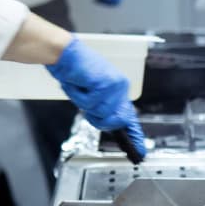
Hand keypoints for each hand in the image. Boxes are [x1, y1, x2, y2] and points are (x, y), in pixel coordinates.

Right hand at [45, 37, 145, 159]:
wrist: (65, 54)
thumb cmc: (74, 72)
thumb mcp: (91, 93)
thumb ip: (101, 107)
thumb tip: (110, 123)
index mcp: (119, 89)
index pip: (129, 116)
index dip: (134, 135)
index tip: (140, 151)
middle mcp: (120, 87)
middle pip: (116, 120)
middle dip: (97, 118)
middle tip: (86, 101)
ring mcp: (114, 86)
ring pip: (100, 113)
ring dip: (84, 104)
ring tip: (80, 88)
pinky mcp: (105, 85)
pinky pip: (90, 104)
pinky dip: (79, 96)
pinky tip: (78, 84)